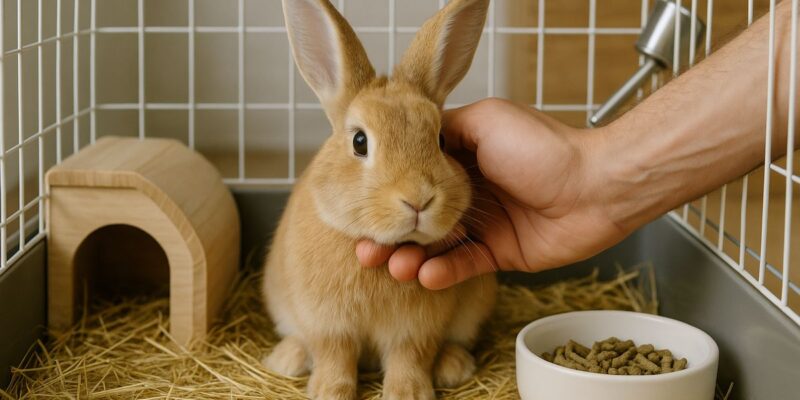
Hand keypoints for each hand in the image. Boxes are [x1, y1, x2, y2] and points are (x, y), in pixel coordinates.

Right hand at [357, 98, 625, 288]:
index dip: (386, 194)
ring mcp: (483, 225)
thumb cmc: (544, 148)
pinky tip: (424, 275)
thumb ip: (445, 129)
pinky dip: (442, 272)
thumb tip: (409, 135)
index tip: (360, 205)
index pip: (412, 180)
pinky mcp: (499, 253)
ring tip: (392, 266)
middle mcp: (467, 192)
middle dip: (389, 234)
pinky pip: (464, 266)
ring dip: (410, 258)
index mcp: (461, 159)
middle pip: (417, 218)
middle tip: (365, 248)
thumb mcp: (486, 121)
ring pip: (435, 247)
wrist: (595, 186)